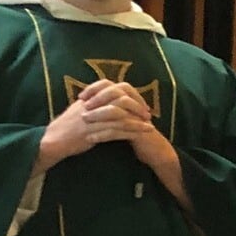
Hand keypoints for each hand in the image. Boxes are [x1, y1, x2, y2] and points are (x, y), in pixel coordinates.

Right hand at [34, 79, 145, 170]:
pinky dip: (131, 131)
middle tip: (147, 114)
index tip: (140, 102)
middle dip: (137, 106)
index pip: (113, 87)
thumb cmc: (68, 126)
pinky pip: (116, 130)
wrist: (54, 140)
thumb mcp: (80, 108)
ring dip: (138, 120)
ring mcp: (92, 118)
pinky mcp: (93, 132)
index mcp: (90, 97)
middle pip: (120, 99)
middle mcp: (92, 105)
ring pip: (120, 115)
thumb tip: (112, 98)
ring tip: (150, 126)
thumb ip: (95, 102)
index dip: (130, 94)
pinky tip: (141, 134)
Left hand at [81, 82, 186, 199]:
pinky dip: (103, 134)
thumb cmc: (136, 134)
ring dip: (98, 115)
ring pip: (116, 111)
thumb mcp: (122, 118)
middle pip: (114, 92)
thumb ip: (109, 108)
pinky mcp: (138, 132)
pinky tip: (91, 139)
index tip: (81, 96)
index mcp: (128, 99)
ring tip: (84, 121)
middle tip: (83, 107)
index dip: (95, 88)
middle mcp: (133, 105)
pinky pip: (118, 131)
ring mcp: (137, 118)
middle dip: (97, 99)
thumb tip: (87, 102)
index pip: (110, 84)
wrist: (155, 150)